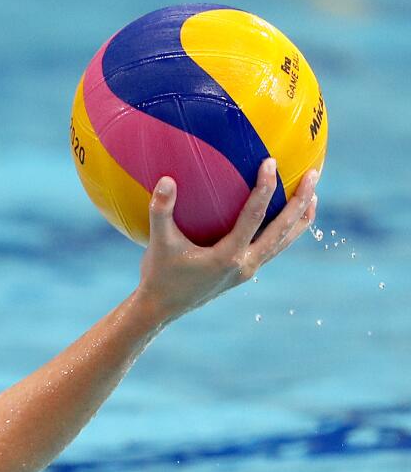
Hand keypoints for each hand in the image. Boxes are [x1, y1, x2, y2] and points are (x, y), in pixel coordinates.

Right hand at [134, 158, 319, 324]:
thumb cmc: (159, 274)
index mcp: (227, 256)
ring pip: (284, 242)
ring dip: (300, 219)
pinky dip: (285, 232)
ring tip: (312, 197)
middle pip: (283, 230)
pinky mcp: (244, 273)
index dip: (264, 188)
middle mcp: (244, 264)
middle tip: (313, 173)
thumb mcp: (158, 242)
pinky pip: (272, 248)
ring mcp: (247, 270)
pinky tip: (284, 218)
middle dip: (300, 201)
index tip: (270, 163)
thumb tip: (167, 179)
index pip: (254, 217)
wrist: (161, 309)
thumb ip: (161, 211)